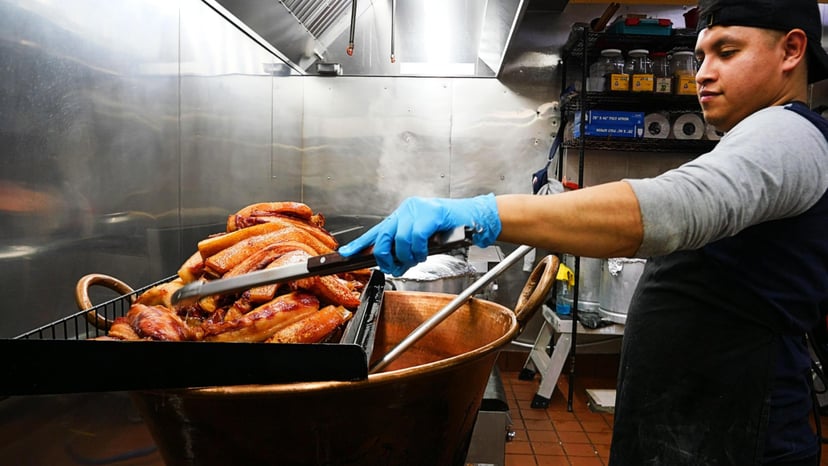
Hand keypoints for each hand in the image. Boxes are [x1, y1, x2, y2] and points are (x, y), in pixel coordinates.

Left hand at [338, 194, 500, 275]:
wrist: (472, 219)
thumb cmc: (449, 229)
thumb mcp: (423, 238)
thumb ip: (406, 245)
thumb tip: (390, 261)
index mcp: (402, 215)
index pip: (377, 230)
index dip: (360, 243)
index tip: (346, 253)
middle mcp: (406, 210)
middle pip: (384, 237)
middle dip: (387, 257)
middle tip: (395, 266)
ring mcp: (418, 210)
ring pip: (400, 240)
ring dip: (408, 256)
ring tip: (417, 258)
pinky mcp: (430, 213)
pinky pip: (416, 237)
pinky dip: (419, 250)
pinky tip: (426, 252)